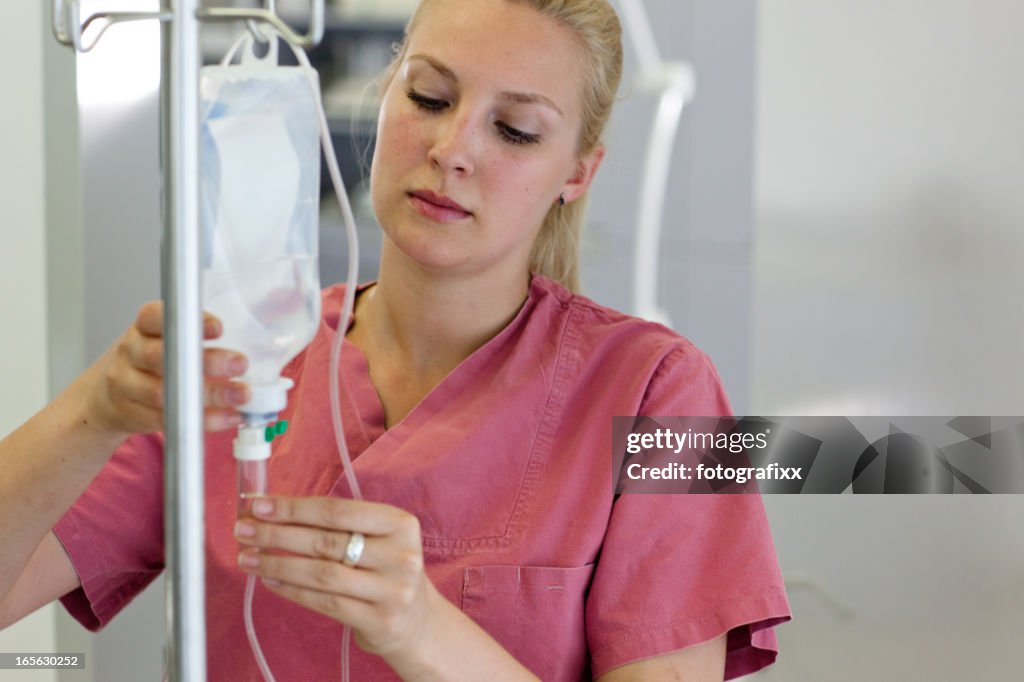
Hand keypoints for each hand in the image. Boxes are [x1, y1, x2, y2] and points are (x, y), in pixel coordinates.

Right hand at [78, 301, 250, 434]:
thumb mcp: (165, 338)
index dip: (188, 321)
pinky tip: (229, 416)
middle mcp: (131, 352)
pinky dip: (203, 420)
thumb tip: (255, 336)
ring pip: (165, 391)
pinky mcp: (132, 413)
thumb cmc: (149, 361)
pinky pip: (169, 419)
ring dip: (210, 394)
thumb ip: (196, 334)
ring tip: (241, 395)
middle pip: (162, 355)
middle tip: (240, 363)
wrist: (107, 398)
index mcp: (144, 327)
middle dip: (206, 360)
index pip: (156, 316)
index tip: (218, 328)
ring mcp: (127, 384)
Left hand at [234, 496, 435, 658]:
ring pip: (321, 574)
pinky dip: (292, 590)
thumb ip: (339, 524)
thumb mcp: (378, 538)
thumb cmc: (386, 568)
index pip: (338, 511)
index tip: (259, 505)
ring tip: (248, 557)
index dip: (294, 508)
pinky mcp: (379, 621)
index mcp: (400, 524)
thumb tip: (274, 511)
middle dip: (277, 535)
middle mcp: (400, 556)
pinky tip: (270, 580)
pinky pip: (324, 603)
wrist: (416, 620)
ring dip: (277, 564)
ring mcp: (392, 591)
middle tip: (243, 529)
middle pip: (326, 542)